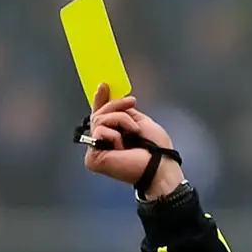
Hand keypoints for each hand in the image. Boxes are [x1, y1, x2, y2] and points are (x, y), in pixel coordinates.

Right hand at [81, 84, 183, 199]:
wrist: (159, 165)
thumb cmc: (156, 149)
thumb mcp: (140, 121)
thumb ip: (124, 111)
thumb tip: (111, 97)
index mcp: (115, 135)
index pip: (102, 116)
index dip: (101, 101)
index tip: (104, 86)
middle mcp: (103, 143)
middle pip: (98, 114)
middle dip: (116, 104)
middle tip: (131, 102)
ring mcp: (96, 151)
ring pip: (98, 120)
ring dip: (120, 119)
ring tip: (134, 131)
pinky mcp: (92, 158)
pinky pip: (98, 131)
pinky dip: (114, 134)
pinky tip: (122, 146)